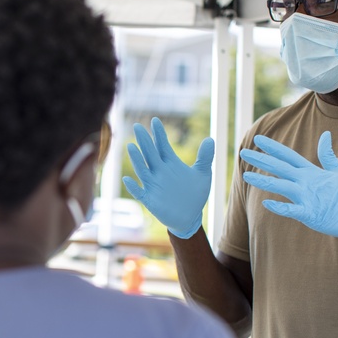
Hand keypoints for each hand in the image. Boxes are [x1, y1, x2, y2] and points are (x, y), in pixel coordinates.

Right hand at [122, 117, 213, 237]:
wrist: (189, 217)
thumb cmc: (195, 195)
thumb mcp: (203, 175)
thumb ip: (205, 157)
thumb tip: (210, 139)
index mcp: (170, 164)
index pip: (162, 145)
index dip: (159, 133)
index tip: (156, 120)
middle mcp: (159, 172)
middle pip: (150, 153)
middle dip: (144, 140)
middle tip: (137, 126)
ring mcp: (153, 185)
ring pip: (142, 169)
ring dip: (136, 159)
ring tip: (131, 146)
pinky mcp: (150, 199)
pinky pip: (139, 192)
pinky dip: (133, 187)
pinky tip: (127, 180)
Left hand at [239, 131, 337, 248]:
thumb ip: (329, 155)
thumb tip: (325, 135)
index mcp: (314, 172)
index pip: (289, 156)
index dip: (273, 147)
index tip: (257, 139)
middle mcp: (309, 182)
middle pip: (280, 168)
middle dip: (261, 160)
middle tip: (243, 152)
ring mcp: (309, 198)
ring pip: (281, 186)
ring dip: (263, 181)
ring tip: (245, 177)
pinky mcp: (312, 214)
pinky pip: (292, 210)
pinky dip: (279, 207)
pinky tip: (265, 204)